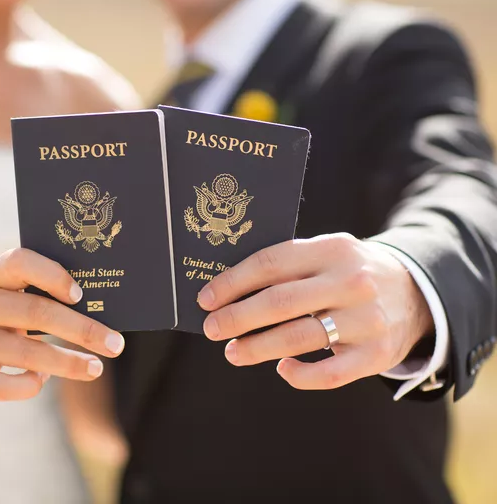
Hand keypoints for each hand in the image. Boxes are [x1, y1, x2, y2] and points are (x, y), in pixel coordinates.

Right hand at [0, 248, 125, 401]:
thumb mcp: (6, 293)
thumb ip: (38, 296)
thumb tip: (97, 317)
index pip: (20, 262)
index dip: (52, 275)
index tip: (80, 294)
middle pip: (35, 312)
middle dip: (82, 330)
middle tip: (115, 344)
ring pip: (26, 353)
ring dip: (67, 363)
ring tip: (95, 368)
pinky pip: (2, 386)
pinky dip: (29, 386)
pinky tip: (42, 382)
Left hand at [199, 233, 433, 389]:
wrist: (417, 292)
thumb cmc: (350, 272)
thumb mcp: (327, 254)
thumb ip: (288, 266)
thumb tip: (228, 290)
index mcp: (331, 249)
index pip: (270, 264)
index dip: (233, 282)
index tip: (206, 298)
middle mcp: (350, 282)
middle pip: (279, 302)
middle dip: (237, 317)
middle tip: (212, 328)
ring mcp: (365, 319)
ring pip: (299, 338)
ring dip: (258, 348)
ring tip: (233, 352)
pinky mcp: (376, 354)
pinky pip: (330, 374)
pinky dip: (300, 374)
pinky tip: (282, 368)